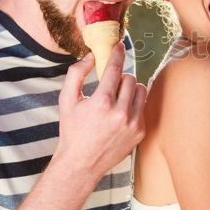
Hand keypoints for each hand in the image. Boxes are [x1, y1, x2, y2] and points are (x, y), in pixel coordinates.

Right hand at [56, 43, 146, 179]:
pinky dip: (133, 105)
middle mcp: (120, 113)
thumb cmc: (72, 130)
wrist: (81, 163)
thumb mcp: (67, 100)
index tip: (119, 46)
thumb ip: (77, 74)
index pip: (115, 69)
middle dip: (120, 78)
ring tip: (116, 99)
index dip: (117, 54)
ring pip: (140, 90)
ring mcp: (133, 123)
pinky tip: (120, 114)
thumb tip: (92, 56)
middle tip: (110, 86)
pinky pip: (143, 106)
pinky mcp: (141, 131)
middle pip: (130, 78)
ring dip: (129, 90)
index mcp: (102, 103)